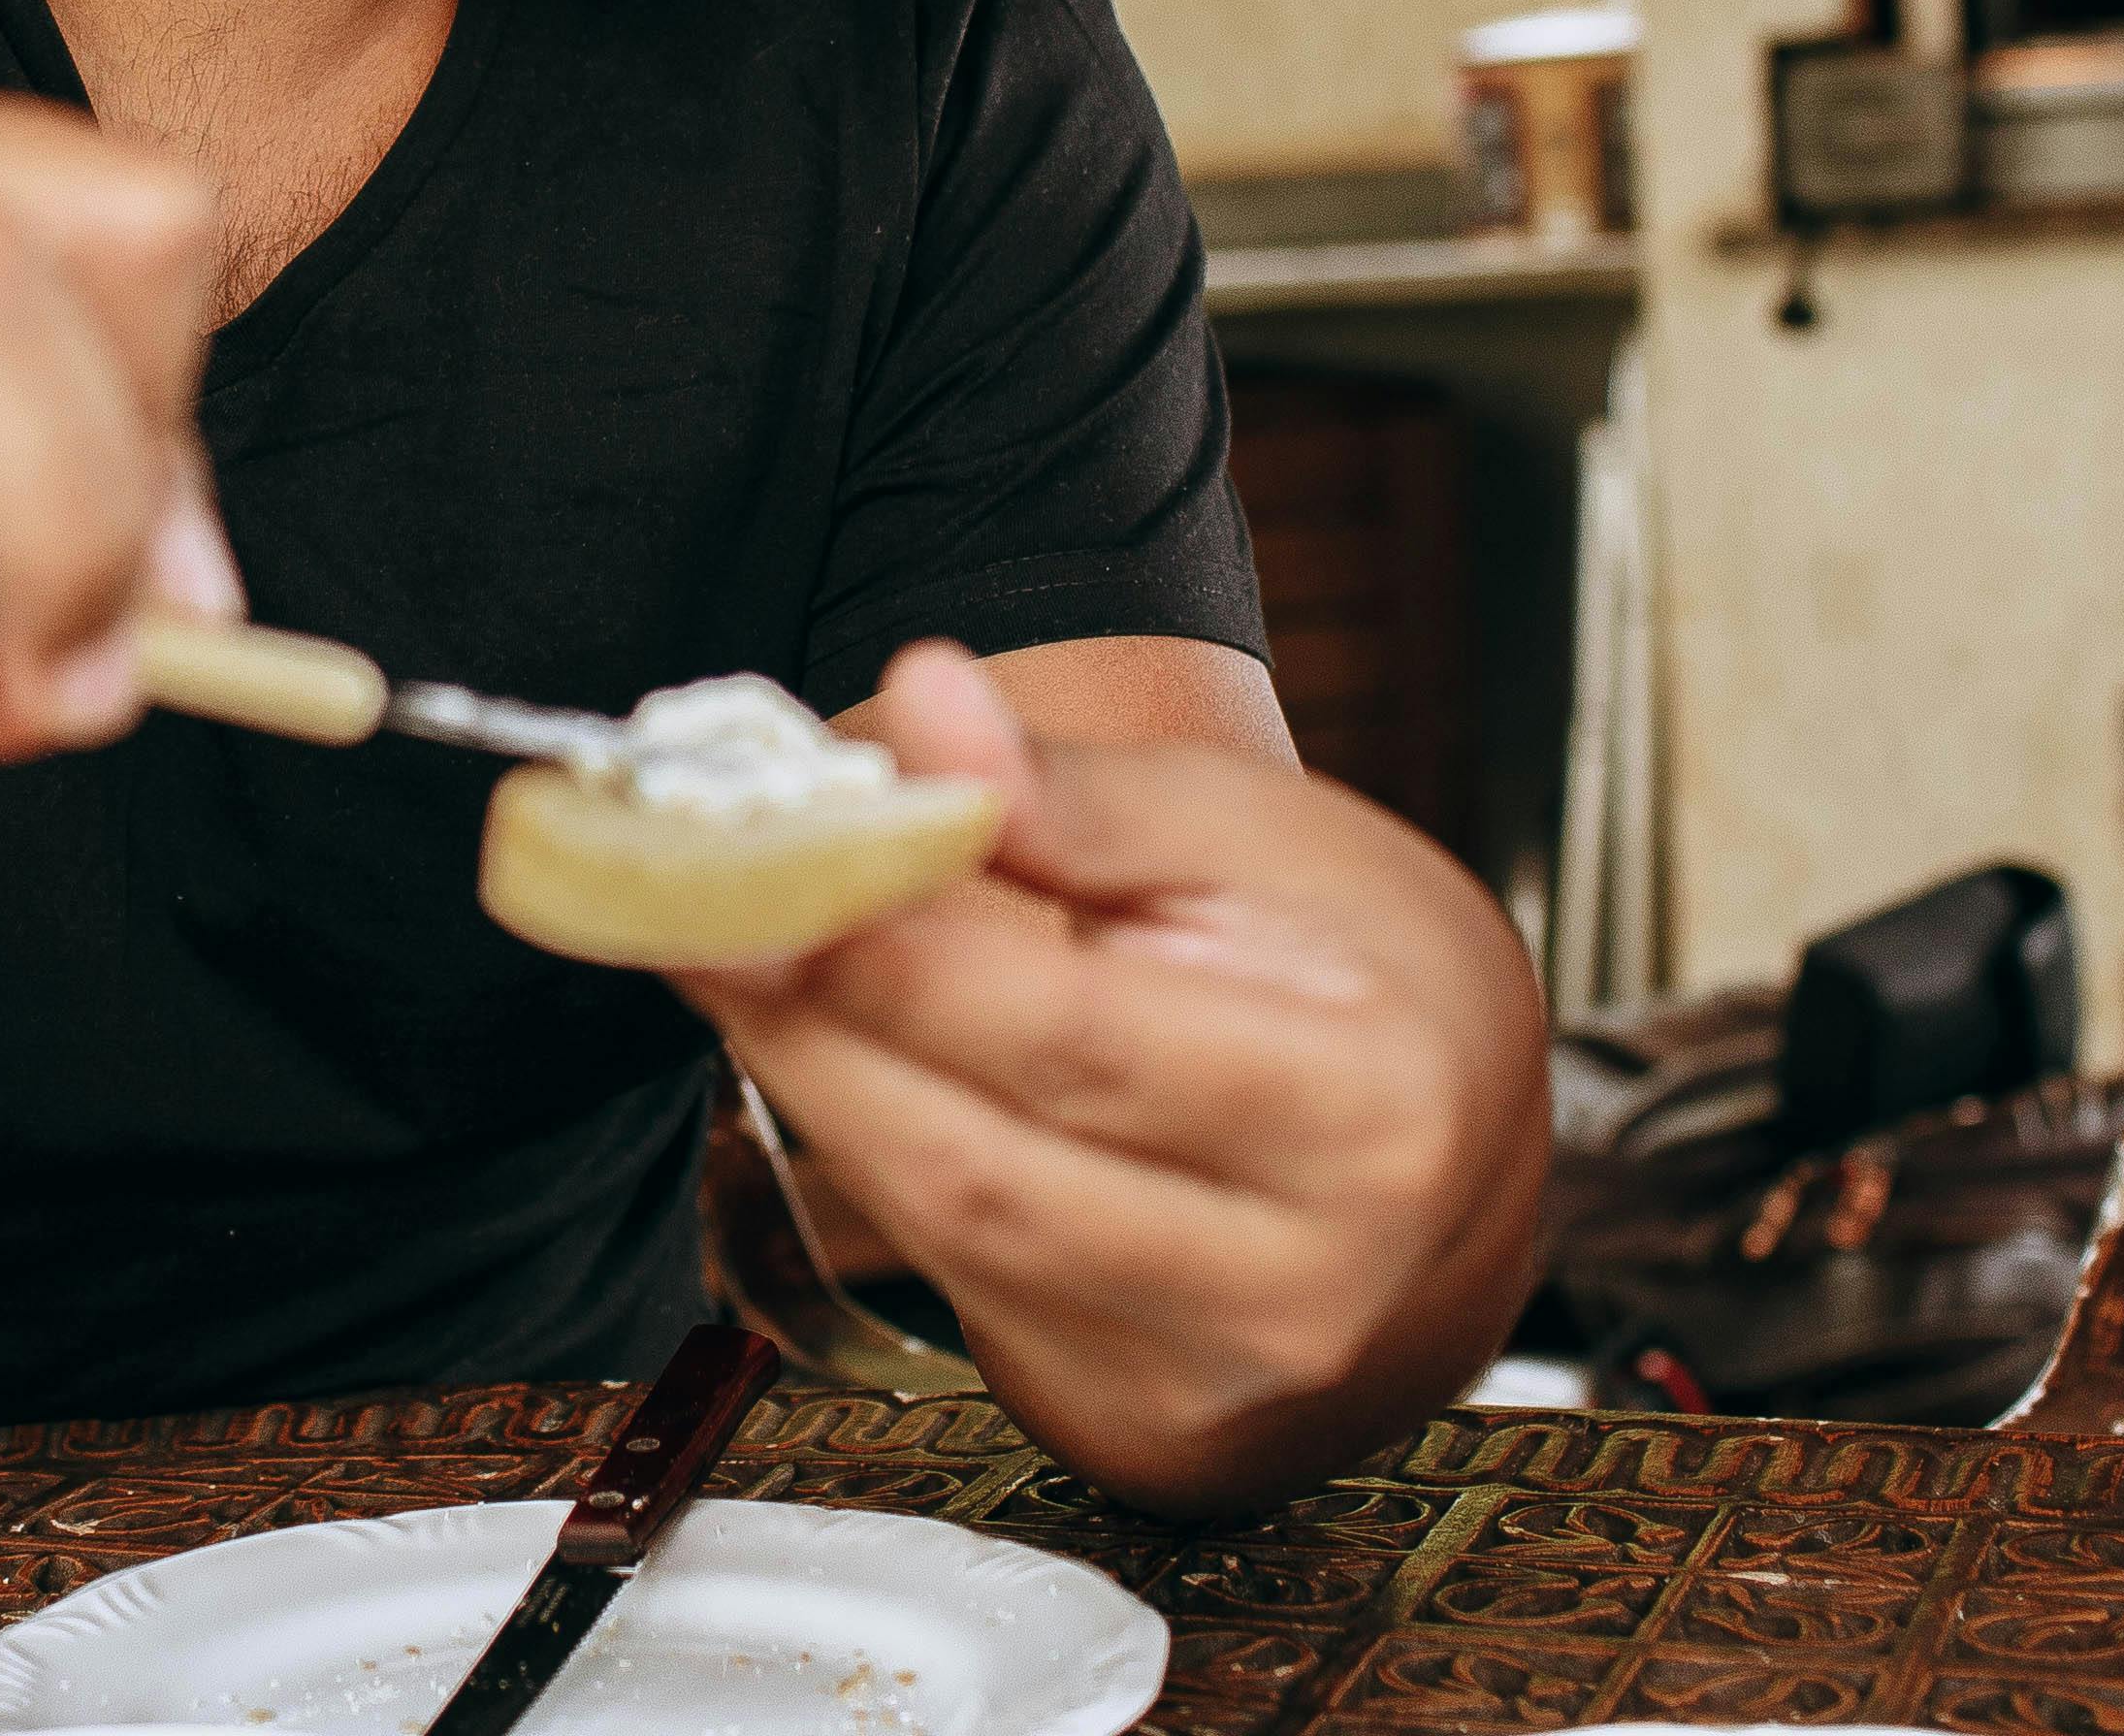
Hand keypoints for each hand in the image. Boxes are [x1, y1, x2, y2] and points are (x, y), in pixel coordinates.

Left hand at [676, 644, 1547, 1510]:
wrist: (1454, 1187)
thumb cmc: (1367, 984)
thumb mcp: (1267, 844)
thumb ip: (1080, 791)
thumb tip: (924, 699)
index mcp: (1371, 1112)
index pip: (1072, 1031)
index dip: (886, 941)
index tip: (746, 843)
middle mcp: (1299, 1281)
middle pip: (979, 1151)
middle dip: (802, 1009)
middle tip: (669, 889)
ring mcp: (1208, 1373)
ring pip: (941, 1224)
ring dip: (802, 1074)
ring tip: (714, 942)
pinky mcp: (1132, 1422)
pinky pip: (953, 1274)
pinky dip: (859, 1144)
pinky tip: (809, 1042)